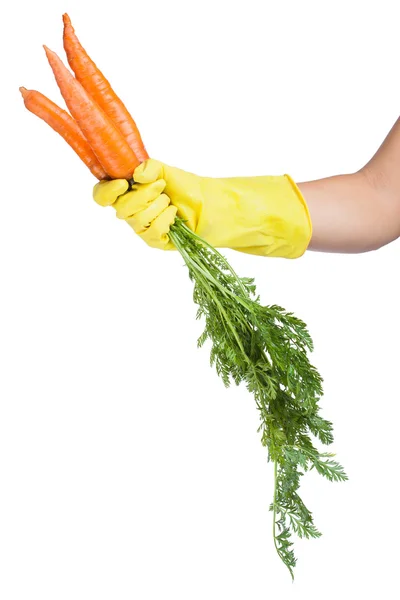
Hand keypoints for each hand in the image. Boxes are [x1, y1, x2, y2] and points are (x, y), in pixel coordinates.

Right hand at [93, 159, 311, 257]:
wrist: (213, 206)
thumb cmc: (189, 188)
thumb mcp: (166, 172)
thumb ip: (148, 168)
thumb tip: (135, 174)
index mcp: (127, 193)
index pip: (101, 195)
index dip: (106, 191)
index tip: (124, 182)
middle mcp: (130, 212)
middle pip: (120, 208)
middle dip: (144, 195)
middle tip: (163, 189)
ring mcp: (142, 229)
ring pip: (136, 220)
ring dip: (158, 207)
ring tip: (173, 204)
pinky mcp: (156, 242)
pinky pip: (152, 232)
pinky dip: (166, 220)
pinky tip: (177, 217)